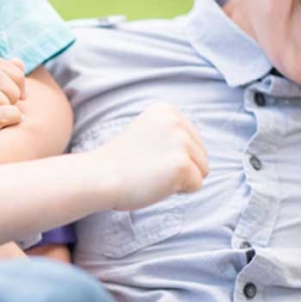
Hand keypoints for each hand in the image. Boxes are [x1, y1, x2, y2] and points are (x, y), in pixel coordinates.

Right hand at [0, 56, 26, 135]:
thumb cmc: (1, 129)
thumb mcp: (6, 100)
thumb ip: (10, 78)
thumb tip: (18, 62)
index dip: (12, 72)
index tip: (21, 94)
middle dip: (13, 86)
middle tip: (15, 104)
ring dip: (8, 101)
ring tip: (10, 114)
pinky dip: (9, 115)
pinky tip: (15, 121)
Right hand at [94, 103, 208, 210]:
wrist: (98, 177)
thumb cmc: (119, 163)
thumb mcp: (147, 134)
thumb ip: (171, 135)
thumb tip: (200, 152)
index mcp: (167, 110)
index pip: (193, 140)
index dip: (172, 155)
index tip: (146, 156)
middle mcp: (176, 121)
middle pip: (201, 154)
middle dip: (180, 167)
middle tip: (149, 168)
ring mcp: (181, 142)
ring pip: (202, 170)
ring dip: (181, 179)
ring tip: (153, 174)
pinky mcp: (182, 164)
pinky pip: (196, 185)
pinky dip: (179, 191)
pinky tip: (156, 183)